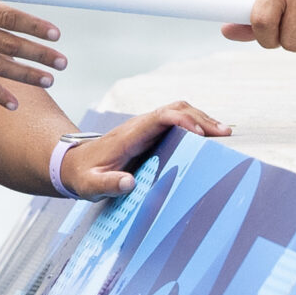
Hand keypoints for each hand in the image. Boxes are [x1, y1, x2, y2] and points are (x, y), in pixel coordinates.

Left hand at [57, 102, 230, 199]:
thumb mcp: (89, 185)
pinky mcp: (149, 133)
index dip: (181, 121)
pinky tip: (208, 136)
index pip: (159, 118)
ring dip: (201, 118)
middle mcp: (139, 126)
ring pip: (177, 111)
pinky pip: (175, 121)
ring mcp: (145, 127)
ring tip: (223, 133)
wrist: (72, 163)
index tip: (200, 133)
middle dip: (200, 118)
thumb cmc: (83, 176)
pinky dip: (194, 124)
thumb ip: (107, 185)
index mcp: (129, 135)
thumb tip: (128, 183)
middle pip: (174, 109)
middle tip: (223, 133)